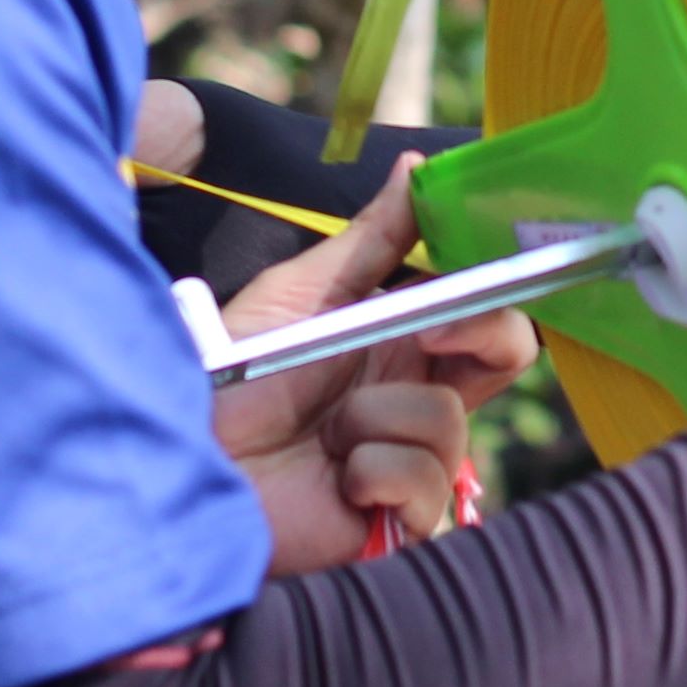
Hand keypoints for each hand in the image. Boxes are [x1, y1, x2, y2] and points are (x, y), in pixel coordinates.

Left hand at [200, 172, 535, 571]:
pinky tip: (335, 482)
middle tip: (419, 332)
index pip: (482, 311)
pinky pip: (425, 484)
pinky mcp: (397, 518)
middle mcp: (415, 396)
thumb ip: (370, 239)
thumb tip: (417, 167)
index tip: (453, 282)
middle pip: (503, 354)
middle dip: (475, 333)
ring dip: (375, 417)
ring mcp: (410, 458)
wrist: (184, 462)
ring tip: (324, 436)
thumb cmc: (228, 381)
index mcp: (399, 341)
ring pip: (448, 419)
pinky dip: (373, 473)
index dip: (486, 293)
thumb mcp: (298, 297)